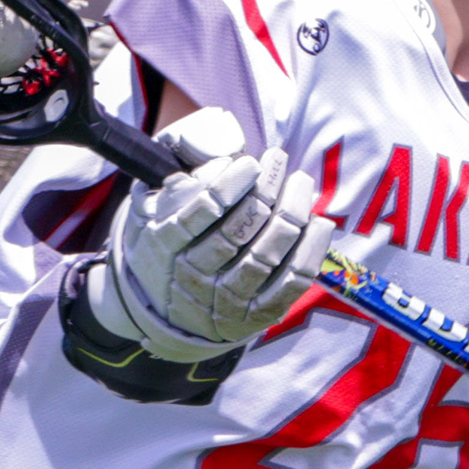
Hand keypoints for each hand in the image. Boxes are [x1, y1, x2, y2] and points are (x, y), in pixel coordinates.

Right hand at [82, 115, 337, 358]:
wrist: (169, 314)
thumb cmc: (168, 246)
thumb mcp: (150, 211)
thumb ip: (175, 182)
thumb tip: (220, 153)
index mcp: (164, 246)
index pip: (201, 212)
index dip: (230, 184)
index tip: (250, 163)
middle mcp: (194, 277)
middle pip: (239, 230)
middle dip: (266, 190)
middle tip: (278, 160)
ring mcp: (226, 300)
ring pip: (268, 253)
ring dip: (291, 213)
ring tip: (300, 182)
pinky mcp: (257, 315)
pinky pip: (291, 281)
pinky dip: (310, 250)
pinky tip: (318, 222)